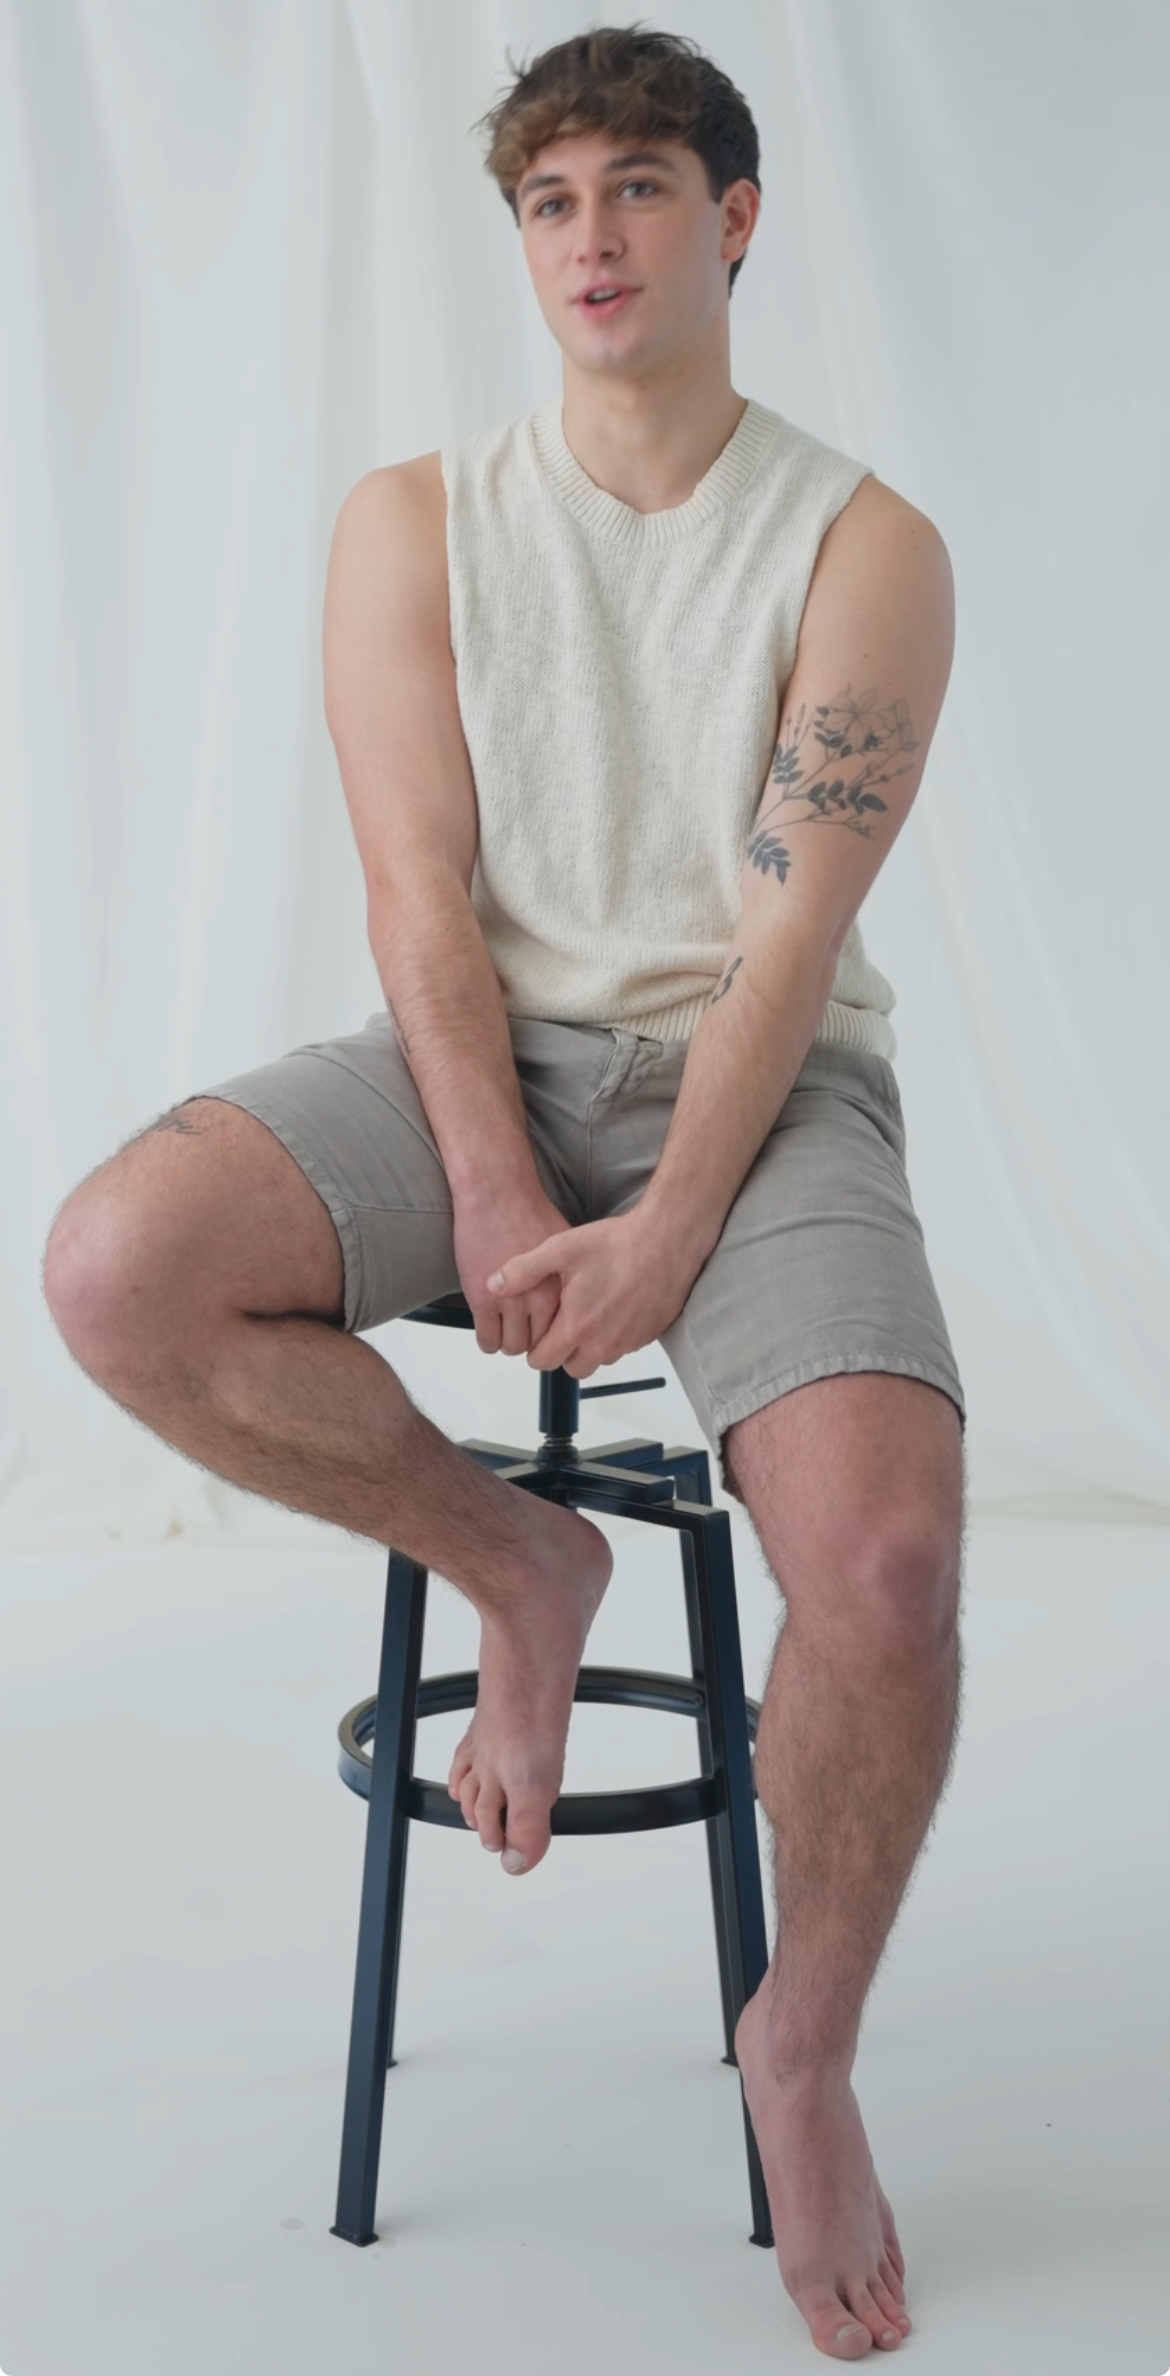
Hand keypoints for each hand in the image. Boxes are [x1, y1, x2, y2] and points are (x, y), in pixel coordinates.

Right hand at [452, 1185, 572, 1355]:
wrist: (497, 1194)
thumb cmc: (529, 1213)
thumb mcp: (565, 1251)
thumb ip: (568, 1280)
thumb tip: (578, 1301)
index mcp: (561, 1288)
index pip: (563, 1333)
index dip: (554, 1335)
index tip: (546, 1332)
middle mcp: (540, 1299)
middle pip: (539, 1344)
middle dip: (530, 1341)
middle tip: (522, 1331)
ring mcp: (510, 1302)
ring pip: (512, 1346)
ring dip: (507, 1342)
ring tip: (504, 1330)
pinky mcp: (482, 1300)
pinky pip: (487, 1339)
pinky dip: (487, 1342)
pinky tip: (488, 1332)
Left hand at [485, 1207, 707, 1378]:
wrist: (666, 1240)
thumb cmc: (616, 1244)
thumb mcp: (560, 1249)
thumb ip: (522, 1271)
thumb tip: (493, 1286)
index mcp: (576, 1327)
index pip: (542, 1362)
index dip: (535, 1347)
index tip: (539, 1329)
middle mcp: (602, 1343)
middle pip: (570, 1368)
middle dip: (561, 1351)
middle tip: (563, 1321)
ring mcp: (628, 1343)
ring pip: (598, 1360)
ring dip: (589, 1346)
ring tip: (588, 1312)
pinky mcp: (648, 1336)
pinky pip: (622, 1348)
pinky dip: (614, 1336)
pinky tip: (613, 1306)